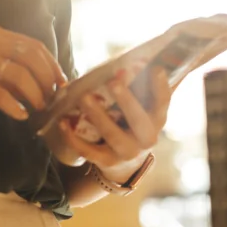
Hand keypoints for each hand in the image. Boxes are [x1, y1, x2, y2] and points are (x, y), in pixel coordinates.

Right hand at [0, 26, 68, 120]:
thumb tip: (20, 73)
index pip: (35, 46)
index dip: (52, 64)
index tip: (61, 81)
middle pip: (34, 62)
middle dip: (48, 82)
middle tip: (52, 100)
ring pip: (22, 79)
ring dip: (35, 96)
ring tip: (38, 109)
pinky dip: (13, 106)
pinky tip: (19, 115)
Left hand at [56, 67, 171, 181]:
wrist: (125, 164)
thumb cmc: (129, 123)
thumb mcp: (137, 108)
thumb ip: (133, 88)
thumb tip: (121, 63)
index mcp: (156, 120)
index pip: (162, 103)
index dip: (161, 86)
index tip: (156, 68)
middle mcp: (146, 138)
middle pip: (139, 120)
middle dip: (127, 100)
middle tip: (113, 81)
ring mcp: (127, 152)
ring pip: (113, 135)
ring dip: (98, 116)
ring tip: (83, 97)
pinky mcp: (107, 162)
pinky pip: (89, 151)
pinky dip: (74, 137)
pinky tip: (63, 122)